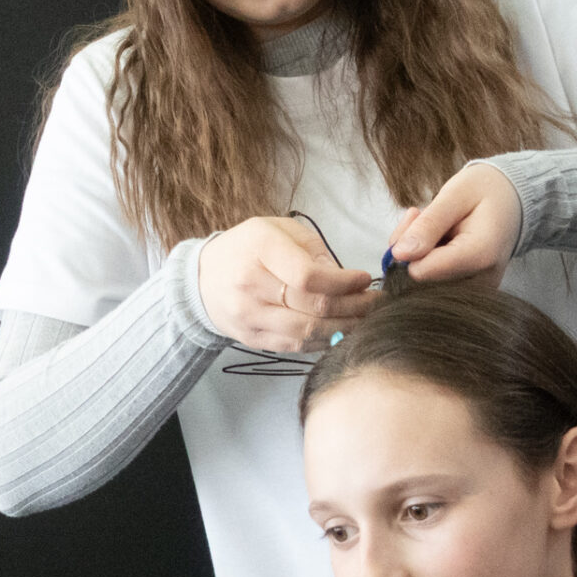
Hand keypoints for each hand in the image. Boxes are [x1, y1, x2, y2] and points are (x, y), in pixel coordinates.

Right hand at [196, 214, 374, 351]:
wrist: (201, 280)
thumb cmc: (247, 248)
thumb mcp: (277, 230)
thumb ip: (312, 250)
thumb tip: (346, 279)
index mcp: (260, 251)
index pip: (310, 277)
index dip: (344, 283)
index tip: (364, 279)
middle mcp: (251, 286)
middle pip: (314, 308)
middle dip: (353, 307)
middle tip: (375, 303)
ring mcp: (250, 317)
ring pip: (308, 332)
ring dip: (343, 328)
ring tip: (363, 319)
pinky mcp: (252, 339)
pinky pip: (296, 347)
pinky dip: (323, 341)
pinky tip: (339, 331)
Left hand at [387, 162, 522, 287]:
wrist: (515, 201)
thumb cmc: (486, 192)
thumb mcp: (456, 195)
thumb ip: (429, 224)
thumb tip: (399, 255)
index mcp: (480, 256)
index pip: (420, 272)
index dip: (406, 247)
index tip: (416, 216)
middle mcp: (480, 282)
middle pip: (420, 280)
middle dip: (411, 248)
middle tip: (422, 215)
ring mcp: (476, 292)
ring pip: (422, 283)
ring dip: (418, 253)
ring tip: (435, 224)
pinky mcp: (469, 294)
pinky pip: (432, 284)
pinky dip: (427, 261)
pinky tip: (440, 239)